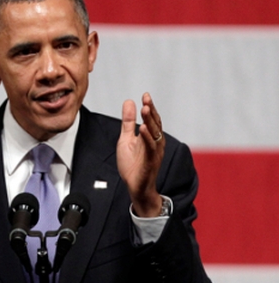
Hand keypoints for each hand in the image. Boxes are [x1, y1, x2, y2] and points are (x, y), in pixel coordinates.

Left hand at [117, 93, 164, 216]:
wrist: (135, 187)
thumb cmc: (133, 164)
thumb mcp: (126, 139)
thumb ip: (128, 122)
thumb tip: (129, 102)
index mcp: (151, 137)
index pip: (152, 119)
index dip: (150, 107)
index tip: (145, 95)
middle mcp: (156, 143)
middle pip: (155, 124)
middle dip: (151, 111)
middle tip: (146, 99)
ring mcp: (154, 153)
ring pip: (154, 135)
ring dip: (150, 122)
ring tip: (145, 110)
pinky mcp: (150, 162)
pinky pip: (150, 149)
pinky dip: (147, 139)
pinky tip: (143, 129)